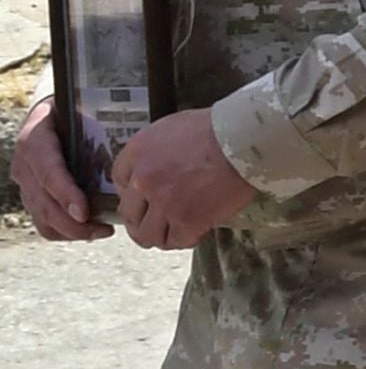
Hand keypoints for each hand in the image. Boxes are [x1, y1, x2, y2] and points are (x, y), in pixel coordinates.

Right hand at [10, 97, 105, 241]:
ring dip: (72, 230)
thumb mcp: (84, 107)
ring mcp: (25, 182)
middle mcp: (24, 163)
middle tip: (104, 230)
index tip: (84, 212)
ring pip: (42, 216)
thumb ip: (103, 121)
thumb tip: (141, 138)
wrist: (52, 113)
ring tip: (103, 231)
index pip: (47, 171)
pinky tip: (90, 230)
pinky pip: (42, 222)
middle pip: (43, 202)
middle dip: (72, 222)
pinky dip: (64, 232)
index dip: (64, 194)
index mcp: (35, 138)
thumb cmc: (76, 109)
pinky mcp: (30, 195)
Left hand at [109, 110, 259, 250]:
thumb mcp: (171, 128)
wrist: (244, 140)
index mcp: (136, 154)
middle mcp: (143, 181)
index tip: (145, 198)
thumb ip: (155, 151)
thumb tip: (157, 166)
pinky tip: (194, 232)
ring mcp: (164, 203)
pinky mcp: (188, 220)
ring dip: (158, 236)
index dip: (132, 193)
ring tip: (172, 233)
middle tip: (155, 222)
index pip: (118, 183)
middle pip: (128, 214)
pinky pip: (175, 241)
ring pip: (147, 235)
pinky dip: (183, 239)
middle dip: (141, 220)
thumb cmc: (216, 128)